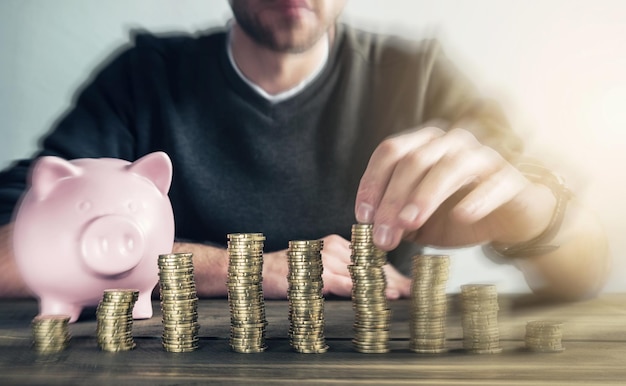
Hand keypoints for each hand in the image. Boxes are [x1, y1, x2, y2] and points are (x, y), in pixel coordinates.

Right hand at [263, 234, 410, 298]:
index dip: (391, 271)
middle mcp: (333, 247)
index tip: (408, 283)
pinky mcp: (313, 274)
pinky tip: (375, 297)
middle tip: (411, 291)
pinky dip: (361, 290)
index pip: (370, 257)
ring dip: (382, 285)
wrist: (254, 271)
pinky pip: (342, 282)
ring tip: (401, 294)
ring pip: (360, 272)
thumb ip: (341, 272)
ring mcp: (324, 259)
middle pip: (371, 263)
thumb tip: (369, 287)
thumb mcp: (318, 267)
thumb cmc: (287, 272)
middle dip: (393, 278)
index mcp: (336, 244)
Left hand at [354, 127, 556, 250]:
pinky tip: (462, 216)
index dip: (372, 183)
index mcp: (423, 145)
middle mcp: (450, 143)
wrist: (508, 219)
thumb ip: (393, 219)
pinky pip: (492, 184)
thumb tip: (369, 229)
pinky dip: (476, 199)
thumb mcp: (417, 219)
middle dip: (392, 200)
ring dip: (425, 196)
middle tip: (383, 236)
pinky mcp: (508, 178)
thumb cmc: (456, 212)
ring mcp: (481, 156)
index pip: (390, 152)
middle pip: (413, 161)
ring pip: (449, 167)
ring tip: (409, 224)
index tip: (363, 217)